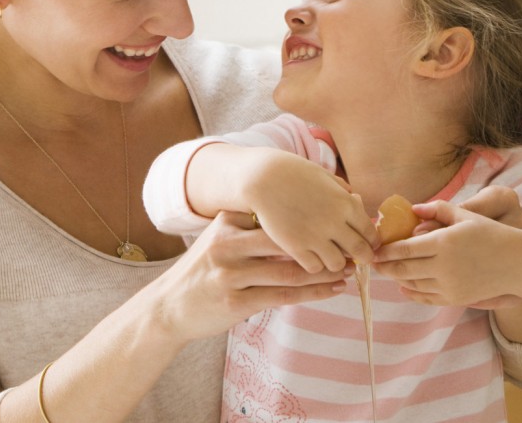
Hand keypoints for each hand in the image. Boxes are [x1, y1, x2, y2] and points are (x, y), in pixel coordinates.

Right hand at [147, 211, 352, 341]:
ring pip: (290, 271)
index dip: (312, 217)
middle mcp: (228, 246)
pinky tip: (333, 289)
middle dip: (323, 243)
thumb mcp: (218, 239)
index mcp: (226, 223)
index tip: (342, 217)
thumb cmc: (202, 271)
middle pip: (287, 242)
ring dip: (324, 271)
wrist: (168, 308)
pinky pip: (284, 296)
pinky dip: (313, 292)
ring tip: (349, 269)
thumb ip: (248, 226)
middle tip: (352, 244)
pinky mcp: (236, 302)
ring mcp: (231, 274)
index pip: (277, 216)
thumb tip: (295, 213)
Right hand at [244, 151, 377, 271]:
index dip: (371, 242)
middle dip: (362, 257)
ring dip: (335, 262)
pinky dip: (314, 264)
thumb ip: (342, 190)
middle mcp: (335, 222)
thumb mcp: (324, 176)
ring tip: (329, 256)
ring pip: (337, 264)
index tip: (367, 244)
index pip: (370, 232)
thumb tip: (357, 200)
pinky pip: (314, 267)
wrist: (262, 177)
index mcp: (346, 203)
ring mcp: (315, 236)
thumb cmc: (293, 173)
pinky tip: (309, 256)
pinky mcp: (295, 246)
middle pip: (361, 252)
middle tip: (356, 258)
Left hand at [372, 195, 521, 306]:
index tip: (375, 248)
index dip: (386, 250)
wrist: (518, 264)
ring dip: (396, 278)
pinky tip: (403, 286)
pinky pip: (425, 297)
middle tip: (373, 261)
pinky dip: (411, 292)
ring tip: (386, 271)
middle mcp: (444, 266)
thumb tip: (413, 208)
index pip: (404, 249)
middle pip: (403, 269)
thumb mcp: (466, 215)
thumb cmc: (491, 235)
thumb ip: (438, 209)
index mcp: (444, 242)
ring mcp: (449, 285)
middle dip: (384, 266)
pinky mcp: (455, 298)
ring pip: (411, 284)